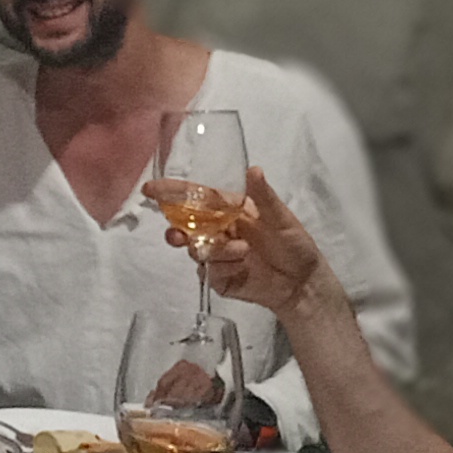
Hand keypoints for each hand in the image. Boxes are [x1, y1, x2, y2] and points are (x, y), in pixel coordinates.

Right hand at [174, 162, 332, 321]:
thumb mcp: (281, 218)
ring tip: (241, 251)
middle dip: (176, 230)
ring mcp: (216, 256)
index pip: (194, 198)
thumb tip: (252, 169)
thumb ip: (263, 196)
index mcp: (228, 211)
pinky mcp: (219, 279)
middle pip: (184, 227)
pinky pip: (209, 272)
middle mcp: (218, 231)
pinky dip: (224, 268)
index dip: (171, 193)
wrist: (303, 283)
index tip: (149, 190)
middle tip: (177, 236)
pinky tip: (243, 267)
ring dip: (214, 250)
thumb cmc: (295, 245)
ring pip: (196, 250)